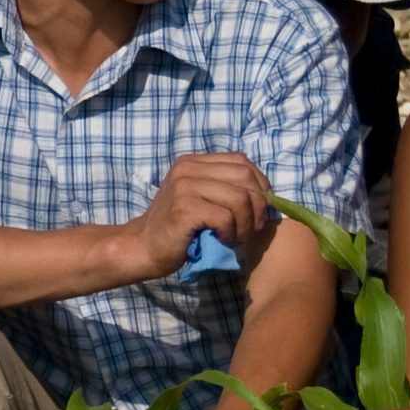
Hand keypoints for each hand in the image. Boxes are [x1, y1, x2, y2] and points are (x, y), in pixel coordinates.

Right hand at [125, 152, 271, 279]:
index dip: (260, 184)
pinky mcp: (184, 208)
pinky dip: (231, 232)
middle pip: (245, 177)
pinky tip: (222, 240)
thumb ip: (225, 188)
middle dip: (257, 205)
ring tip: (236, 237)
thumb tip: (266, 193)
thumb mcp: (202, 198)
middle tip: (251, 228)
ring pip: (239, 198)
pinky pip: (225, 217)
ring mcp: (184, 186)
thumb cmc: (179, 228)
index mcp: (195, 162)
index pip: (242, 161)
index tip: (259, 209)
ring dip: (245, 223)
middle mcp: (188, 168)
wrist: (144, 247)